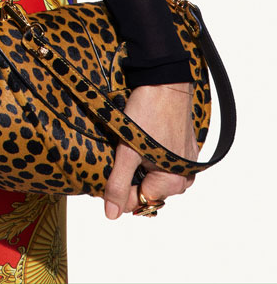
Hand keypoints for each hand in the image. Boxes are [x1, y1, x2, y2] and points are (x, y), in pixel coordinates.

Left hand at [104, 81, 198, 218]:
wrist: (165, 80)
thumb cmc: (147, 112)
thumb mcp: (127, 149)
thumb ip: (118, 183)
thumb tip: (111, 214)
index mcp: (173, 181)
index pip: (140, 201)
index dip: (119, 190)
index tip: (107, 172)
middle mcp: (185, 176)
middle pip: (150, 189)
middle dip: (131, 177)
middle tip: (118, 155)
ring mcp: (186, 161)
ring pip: (157, 175)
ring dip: (142, 166)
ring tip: (130, 147)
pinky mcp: (185, 147)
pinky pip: (166, 162)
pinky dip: (152, 156)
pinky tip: (143, 141)